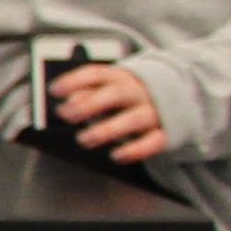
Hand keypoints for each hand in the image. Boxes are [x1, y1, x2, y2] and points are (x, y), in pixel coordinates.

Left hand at [49, 59, 168, 164]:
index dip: (75, 80)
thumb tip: (67, 104)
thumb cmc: (126, 98)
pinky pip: (153, 142)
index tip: (54, 90)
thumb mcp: (107, 90)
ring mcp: (153, 112)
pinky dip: (135, 150)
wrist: (175, 100)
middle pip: (115, 94)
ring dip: (107, 130)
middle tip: (66, 115)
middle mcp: (138, 92)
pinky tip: (116, 156)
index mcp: (120, 77)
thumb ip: (86, 94)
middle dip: (89, 104)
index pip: (97, 74)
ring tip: (84, 139)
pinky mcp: (165, 133)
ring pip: (134, 119)